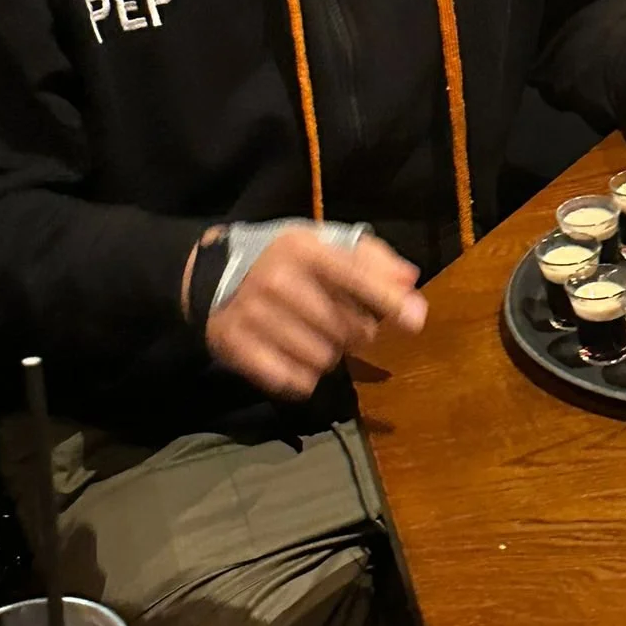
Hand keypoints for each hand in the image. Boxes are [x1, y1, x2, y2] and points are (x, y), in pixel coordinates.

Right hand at [205, 229, 425, 399]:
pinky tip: (292, 356)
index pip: (357, 279)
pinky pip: (294, 380)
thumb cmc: (285, 261)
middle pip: (349, 329)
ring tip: (313, 337)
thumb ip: (371, 260)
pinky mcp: (237, 347)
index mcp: (304, 250)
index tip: (415, 321)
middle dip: (357, 332)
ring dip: (330, 355)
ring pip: (325, 359)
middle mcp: (279, 281)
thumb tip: (409, 282)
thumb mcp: (324, 245)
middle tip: (340, 322)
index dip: (390, 302)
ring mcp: (255, 316)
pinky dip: (302, 376)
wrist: (210, 274)